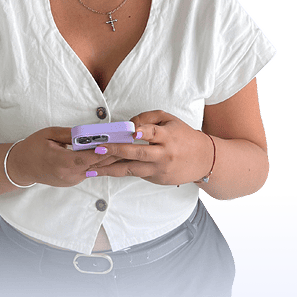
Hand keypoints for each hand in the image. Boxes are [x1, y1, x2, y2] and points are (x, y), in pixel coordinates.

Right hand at [6, 125, 122, 187]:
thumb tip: (87, 131)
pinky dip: (99, 163)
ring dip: (109, 159)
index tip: (118, 142)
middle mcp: (69, 174)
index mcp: (62, 162)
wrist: (21, 167)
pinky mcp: (72, 181)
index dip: (104, 150)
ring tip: (125, 148)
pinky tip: (111, 155)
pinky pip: (89, 171)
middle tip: (128, 143)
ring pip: (95, 169)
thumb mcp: (49, 134)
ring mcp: (71, 180)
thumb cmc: (33, 147)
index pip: (88, 157)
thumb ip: (69, 133)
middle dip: (113, 153)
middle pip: (96, 164)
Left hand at [91, 110, 212, 185]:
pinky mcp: (156, 179)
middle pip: (137, 153)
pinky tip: (103, 172)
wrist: (204, 159)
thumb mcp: (170, 119)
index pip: (152, 132)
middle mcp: (163, 153)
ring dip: (110, 168)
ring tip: (92, 167)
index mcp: (167, 135)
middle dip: (115, 151)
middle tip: (98, 149)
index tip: (131, 131)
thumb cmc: (183, 136)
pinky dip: (119, 172)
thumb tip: (128, 124)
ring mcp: (159, 168)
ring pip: (131, 169)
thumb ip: (148, 118)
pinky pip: (135, 174)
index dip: (142, 131)